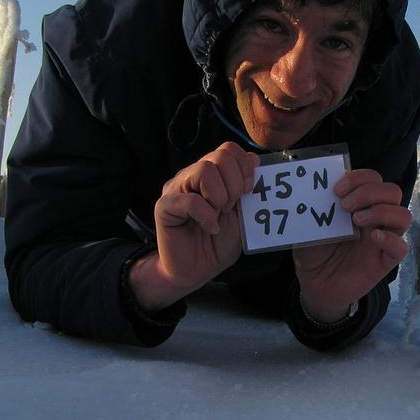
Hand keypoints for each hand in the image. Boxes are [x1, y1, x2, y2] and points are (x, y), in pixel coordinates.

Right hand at [129, 142, 258, 311]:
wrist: (198, 270)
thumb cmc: (218, 243)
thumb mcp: (242, 214)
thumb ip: (248, 189)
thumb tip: (255, 160)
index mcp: (211, 174)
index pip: (229, 149)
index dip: (245, 167)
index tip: (249, 191)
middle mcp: (192, 176)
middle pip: (219, 156)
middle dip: (235, 184)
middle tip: (230, 207)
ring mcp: (176, 189)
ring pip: (204, 170)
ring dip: (220, 197)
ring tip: (219, 215)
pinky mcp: (164, 207)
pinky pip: (190, 200)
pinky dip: (207, 216)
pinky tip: (210, 228)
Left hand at [292, 169, 411, 322]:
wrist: (314, 285)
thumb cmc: (313, 252)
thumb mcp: (309, 226)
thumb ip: (315, 208)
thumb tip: (317, 188)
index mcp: (359, 204)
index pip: (373, 179)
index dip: (359, 178)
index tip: (337, 190)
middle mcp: (374, 218)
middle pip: (392, 192)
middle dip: (369, 192)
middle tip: (345, 206)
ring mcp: (381, 239)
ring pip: (403, 216)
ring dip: (382, 212)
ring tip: (357, 221)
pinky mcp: (384, 262)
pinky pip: (401, 248)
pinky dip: (391, 239)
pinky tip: (373, 239)